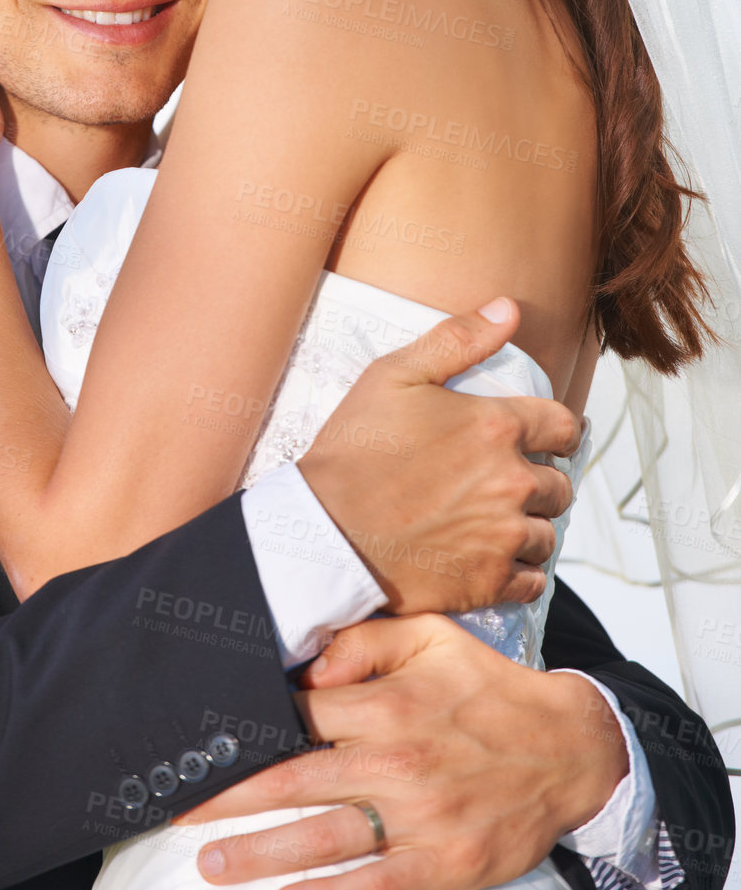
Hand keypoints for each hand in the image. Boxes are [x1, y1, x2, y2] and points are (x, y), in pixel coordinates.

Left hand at [181, 613, 627, 889]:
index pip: (297, 716)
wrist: (571, 748)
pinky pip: (377, 883)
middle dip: (230, 798)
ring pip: (326, 837)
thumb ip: (365, 643)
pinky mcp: (444, 861)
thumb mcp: (432, 637)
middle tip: (177, 811)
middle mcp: (396, 759)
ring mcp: (420, 815)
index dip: (245, 729)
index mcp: (387, 703)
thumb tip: (307, 667)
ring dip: (262, 853)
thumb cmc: (488, 689)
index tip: (199, 743)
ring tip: (210, 864)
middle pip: (295, 780)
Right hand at [297, 299, 578, 612]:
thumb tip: (509, 308)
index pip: (564, 426)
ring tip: (495, 521)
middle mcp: (511, 481)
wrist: (323, 530)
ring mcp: (503, 535)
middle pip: (560, 484)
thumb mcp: (394, 375)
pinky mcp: (489, 581)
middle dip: (539, 480)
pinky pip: (534, 580)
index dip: (556, 431)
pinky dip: (521, 570)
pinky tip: (491, 556)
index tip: (542, 439)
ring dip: (530, 526)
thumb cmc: (354, 450)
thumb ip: (457, 338)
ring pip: (548, 532)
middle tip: (503, 481)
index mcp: (496, 426)